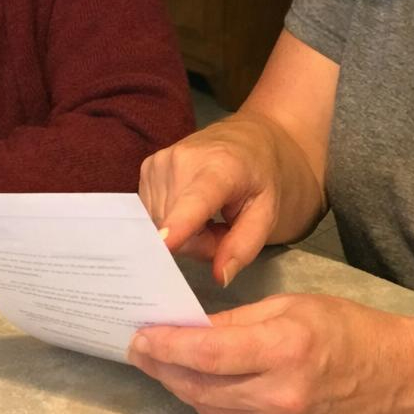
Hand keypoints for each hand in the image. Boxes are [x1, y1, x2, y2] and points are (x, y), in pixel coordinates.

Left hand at [128, 294, 413, 413]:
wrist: (390, 374)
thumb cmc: (340, 326)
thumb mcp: (288, 304)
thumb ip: (235, 319)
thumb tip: (188, 327)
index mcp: (285, 349)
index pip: (210, 354)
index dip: (168, 346)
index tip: (140, 335)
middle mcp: (281, 395)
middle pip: (201, 386)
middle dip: (163, 366)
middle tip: (138, 346)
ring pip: (209, 409)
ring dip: (179, 385)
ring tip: (159, 361)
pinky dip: (206, 402)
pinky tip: (196, 382)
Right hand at [140, 117, 284, 286]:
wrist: (248, 137)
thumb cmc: (261, 176)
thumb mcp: (267, 213)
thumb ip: (244, 245)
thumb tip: (218, 276)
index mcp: (220, 167)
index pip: (196, 200)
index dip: (179, 224)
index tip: (164, 242)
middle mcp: (181, 160)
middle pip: (177, 230)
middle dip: (199, 242)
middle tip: (224, 228)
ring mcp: (158, 162)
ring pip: (161, 226)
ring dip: (185, 232)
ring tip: (209, 214)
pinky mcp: (146, 168)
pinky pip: (152, 215)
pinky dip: (172, 219)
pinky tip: (190, 206)